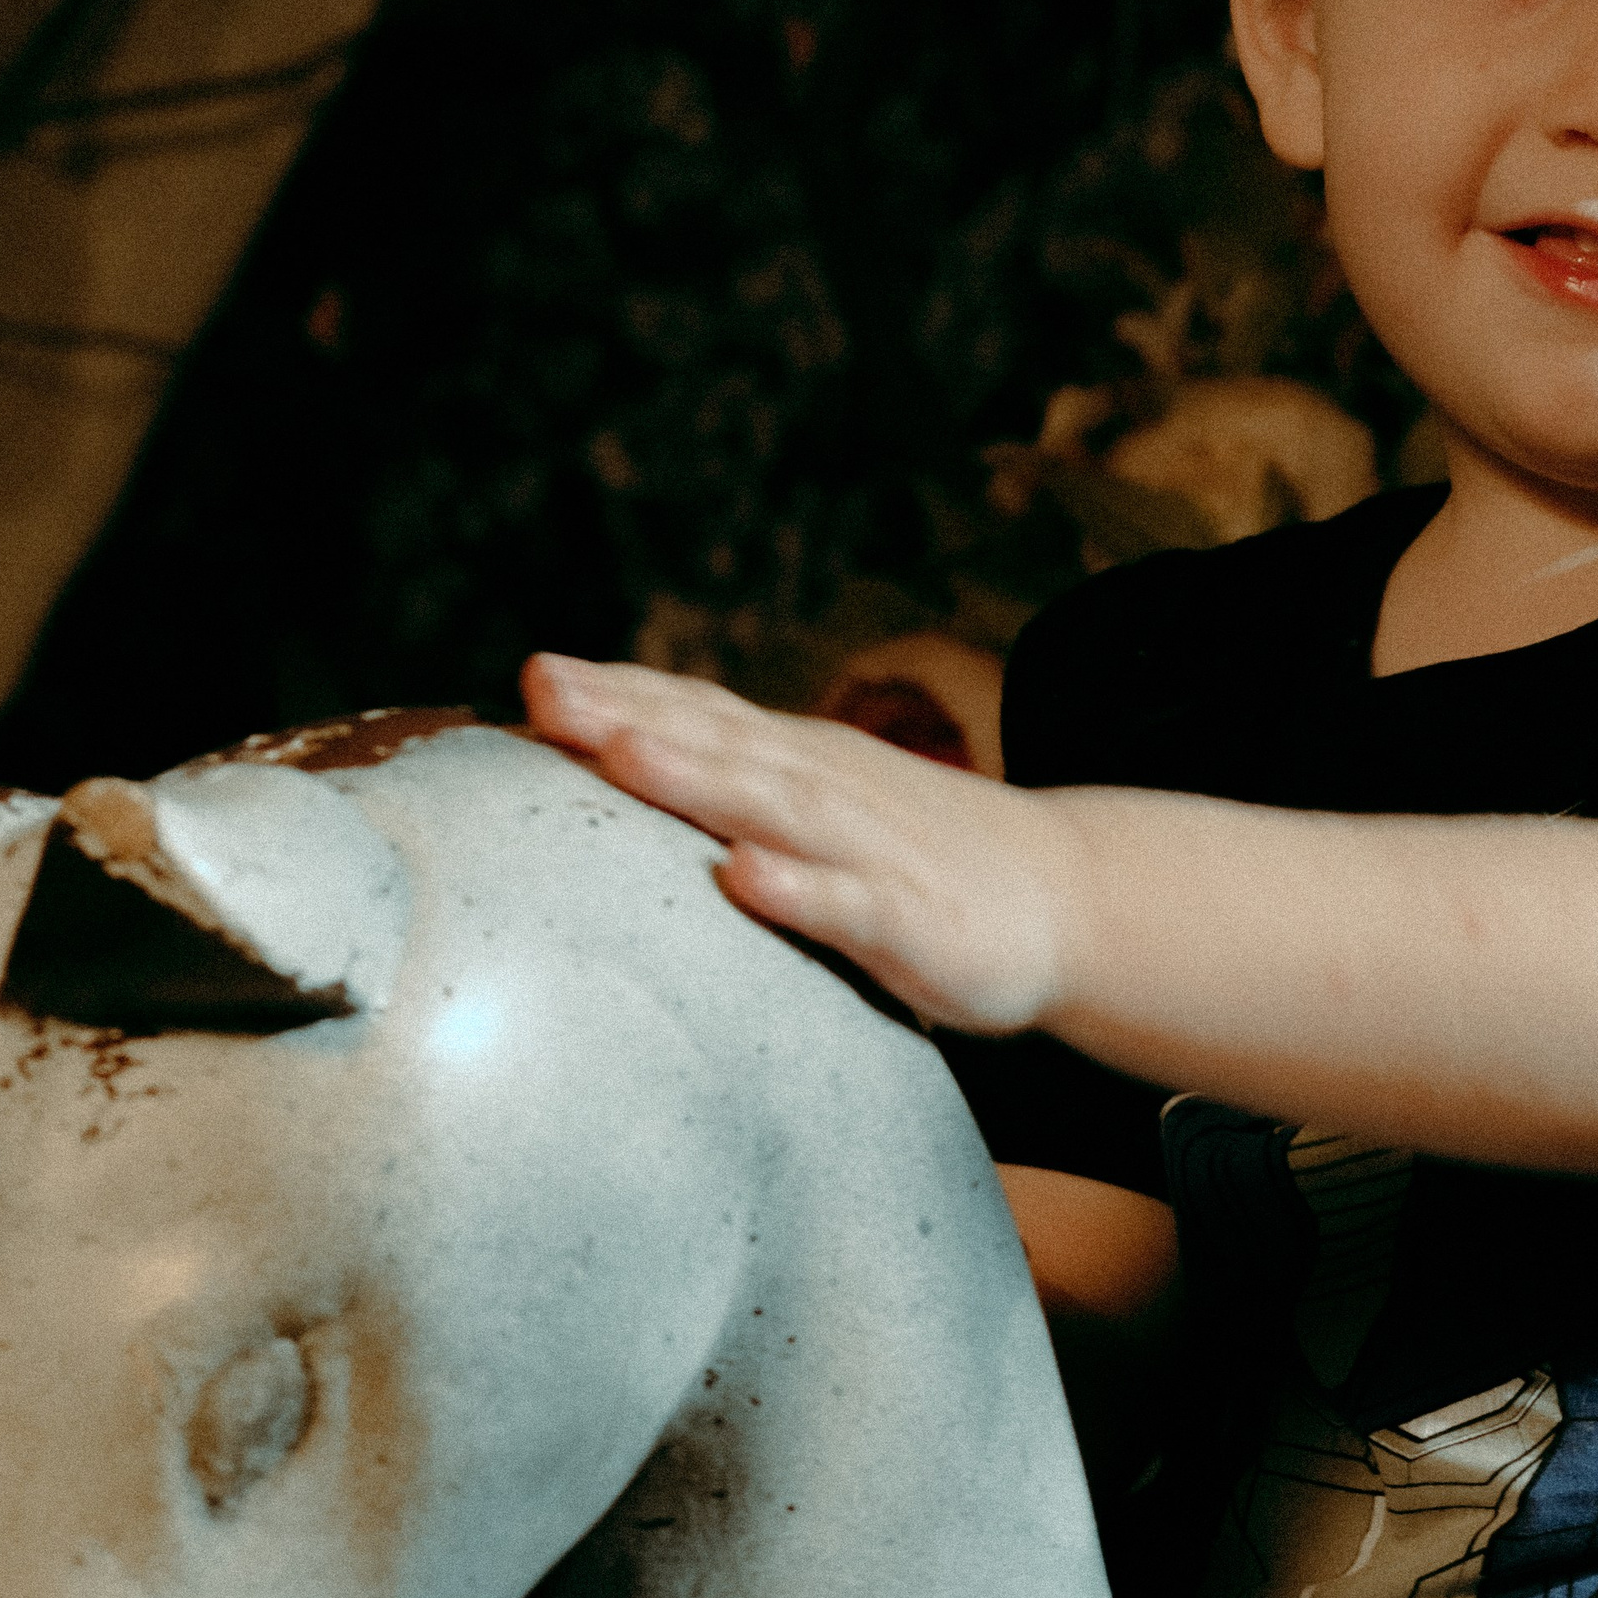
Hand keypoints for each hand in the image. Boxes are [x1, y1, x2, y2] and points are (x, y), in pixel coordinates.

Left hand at [520, 653, 1085, 1030]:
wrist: (1065, 894)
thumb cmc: (915, 854)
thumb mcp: (818, 804)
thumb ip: (728, 789)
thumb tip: (604, 773)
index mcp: (792, 760)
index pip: (696, 710)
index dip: (617, 690)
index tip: (531, 678)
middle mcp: (821, 785)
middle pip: (715, 740)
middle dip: (626, 712)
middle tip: (544, 690)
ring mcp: (866, 848)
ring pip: (771, 805)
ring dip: (696, 777)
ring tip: (623, 755)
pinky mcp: (910, 918)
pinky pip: (846, 902)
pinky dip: (796, 888)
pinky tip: (747, 878)